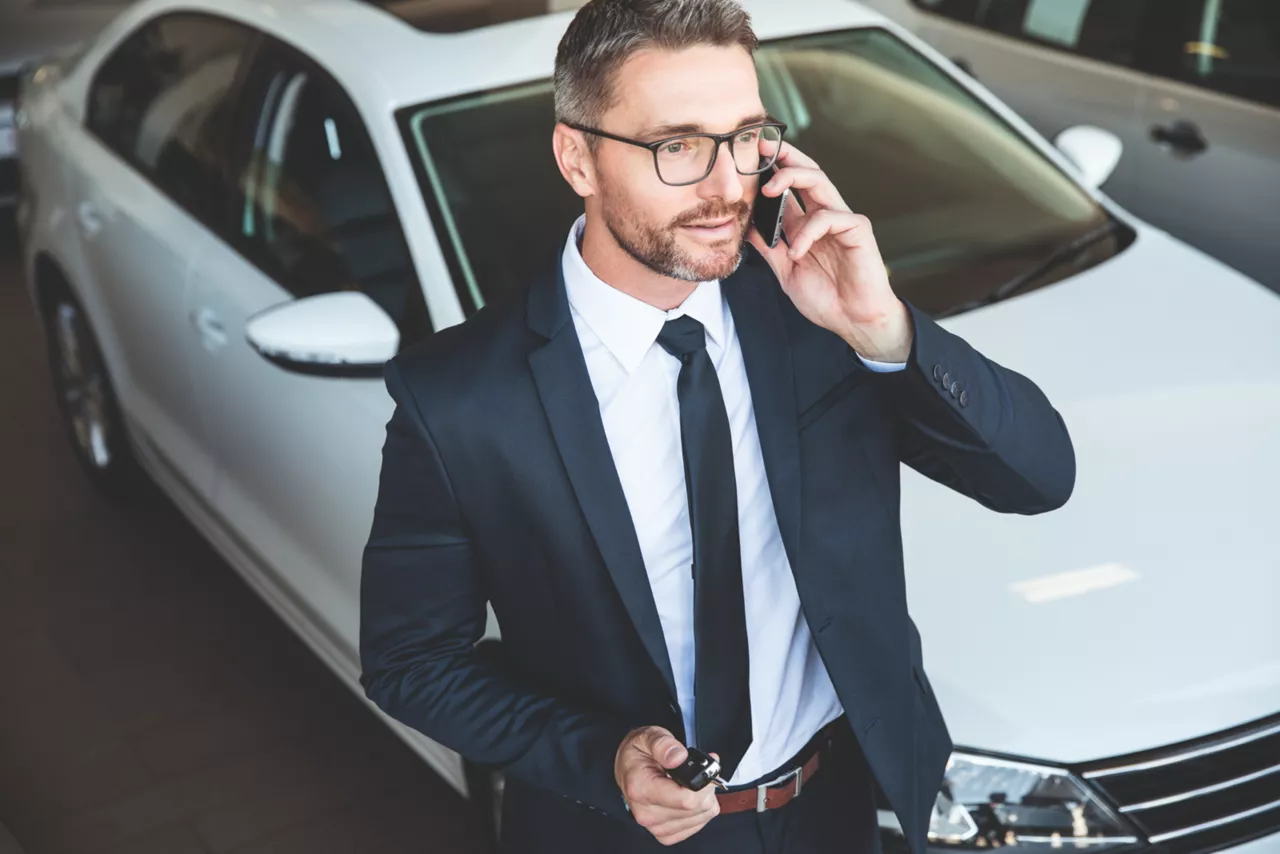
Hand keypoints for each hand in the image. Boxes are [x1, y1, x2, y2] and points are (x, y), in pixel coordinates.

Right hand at [615, 726, 719, 845]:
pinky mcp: (665, 834)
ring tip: (693, 781)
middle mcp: (646, 813)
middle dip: (706, 787)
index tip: (707, 767)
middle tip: (700, 770)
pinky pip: (697, 825)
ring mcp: (656, 826)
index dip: (704, 783)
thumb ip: (663, 744)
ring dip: (705, 798)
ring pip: (701, 817)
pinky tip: (691, 795)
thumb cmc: (638, 753)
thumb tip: (678, 757)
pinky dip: (701, 810)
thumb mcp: (648, 736)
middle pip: (696, 808)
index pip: (685, 799)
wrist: (628, 768)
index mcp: (640, 789)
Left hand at [748, 141, 912, 362]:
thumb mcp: (785, 270)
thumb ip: (769, 247)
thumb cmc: (826, 297)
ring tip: (768, 190)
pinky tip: (798, 253)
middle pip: (807, 172)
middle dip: (784, 156)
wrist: (853, 321)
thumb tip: (745, 224)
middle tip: (761, 147)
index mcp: (807, 223)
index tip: (751, 154)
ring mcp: (843, 220)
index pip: (791, 186)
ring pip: (820, 182)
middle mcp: (825, 215)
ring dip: (791, 178)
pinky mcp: (858, 229)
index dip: (774, 168)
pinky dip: (808, 232)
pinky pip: (829, 217)